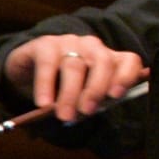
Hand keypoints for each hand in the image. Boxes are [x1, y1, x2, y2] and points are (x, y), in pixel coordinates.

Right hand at [3, 34, 147, 122]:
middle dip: (95, 89)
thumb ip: (94, 102)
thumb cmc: (63, 85)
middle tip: (86, 111)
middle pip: (103, 63)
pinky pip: (47, 64)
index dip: (126, 76)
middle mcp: (93, 47)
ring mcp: (70, 42)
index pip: (130, 61)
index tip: (116, 95)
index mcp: (110, 58)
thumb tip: (91, 112)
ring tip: (64, 115)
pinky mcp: (45, 45)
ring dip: (70, 94)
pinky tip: (43, 103)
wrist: (28, 70)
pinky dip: (45, 86)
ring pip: (75, 66)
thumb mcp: (83, 95)